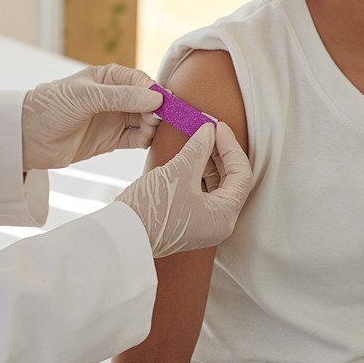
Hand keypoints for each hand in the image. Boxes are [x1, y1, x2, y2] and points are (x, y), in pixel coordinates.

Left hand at [21, 64, 162, 170]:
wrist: (28, 138)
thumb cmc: (51, 107)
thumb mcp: (85, 97)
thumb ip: (120, 97)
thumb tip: (155, 99)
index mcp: (108, 78)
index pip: (140, 81)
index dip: (153, 92)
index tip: (161, 105)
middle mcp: (115, 97)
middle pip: (147, 102)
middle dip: (156, 111)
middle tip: (154, 122)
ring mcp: (114, 119)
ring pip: (145, 121)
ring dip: (152, 126)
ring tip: (147, 133)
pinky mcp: (112, 140)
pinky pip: (137, 139)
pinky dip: (145, 140)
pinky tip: (145, 141)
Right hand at [116, 122, 251, 257]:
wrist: (122, 235)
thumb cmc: (150, 211)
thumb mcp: (178, 173)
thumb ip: (198, 148)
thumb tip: (209, 130)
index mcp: (223, 217)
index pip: (241, 175)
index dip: (231, 147)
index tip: (219, 127)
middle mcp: (218, 223)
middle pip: (232, 180)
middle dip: (221, 152)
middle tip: (210, 130)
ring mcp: (203, 223)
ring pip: (217, 185)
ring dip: (210, 161)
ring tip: (200, 139)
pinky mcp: (189, 220)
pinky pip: (203, 192)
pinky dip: (199, 172)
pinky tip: (191, 155)